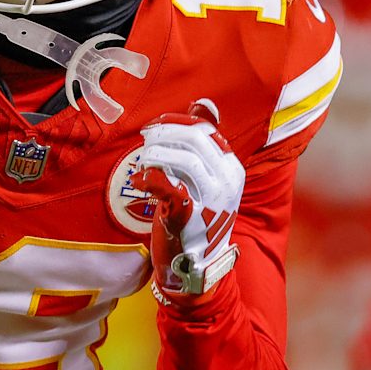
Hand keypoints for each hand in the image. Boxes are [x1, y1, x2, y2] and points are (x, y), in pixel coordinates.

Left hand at [132, 103, 245, 303]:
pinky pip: (168, 185)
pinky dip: (148, 178)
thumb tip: (202, 104)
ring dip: (155, 154)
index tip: (154, 126)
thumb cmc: (195, 217)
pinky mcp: (191, 215)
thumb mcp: (205, 178)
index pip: (205, 130)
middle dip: (163, 133)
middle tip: (144, 139)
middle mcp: (227, 180)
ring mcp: (212, 198)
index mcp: (231, 167)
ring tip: (142, 161)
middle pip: (194, 139)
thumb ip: (201, 143)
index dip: (176, 122)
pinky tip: (139, 181)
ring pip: (183, 159)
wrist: (198, 265)